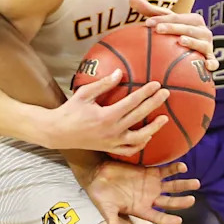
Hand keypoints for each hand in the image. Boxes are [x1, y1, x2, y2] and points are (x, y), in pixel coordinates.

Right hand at [45, 70, 170, 153]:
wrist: (58, 132)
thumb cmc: (70, 111)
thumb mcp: (84, 94)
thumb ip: (103, 84)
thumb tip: (120, 73)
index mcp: (106, 116)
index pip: (132, 102)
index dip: (146, 92)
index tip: (157, 84)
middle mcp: (112, 130)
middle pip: (139, 116)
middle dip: (154, 104)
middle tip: (166, 94)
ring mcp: (112, 142)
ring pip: (139, 138)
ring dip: (154, 128)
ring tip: (164, 119)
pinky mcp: (109, 149)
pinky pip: (129, 150)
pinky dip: (140, 144)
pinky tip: (147, 136)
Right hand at [76, 160, 199, 223]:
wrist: (96, 174)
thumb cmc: (100, 195)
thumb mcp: (107, 210)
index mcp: (141, 210)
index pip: (158, 217)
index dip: (168, 219)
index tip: (179, 221)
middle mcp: (149, 198)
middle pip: (169, 201)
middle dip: (181, 201)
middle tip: (192, 200)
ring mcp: (150, 185)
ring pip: (171, 186)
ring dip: (183, 184)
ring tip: (196, 183)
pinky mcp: (149, 172)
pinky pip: (165, 171)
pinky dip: (174, 169)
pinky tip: (183, 167)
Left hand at [131, 0, 217, 71]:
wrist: (197, 52)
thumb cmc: (177, 35)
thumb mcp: (166, 23)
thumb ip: (151, 12)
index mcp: (193, 20)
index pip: (176, 17)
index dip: (161, 19)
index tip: (146, 23)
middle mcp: (203, 31)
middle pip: (188, 28)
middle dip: (173, 28)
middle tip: (158, 30)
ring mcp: (208, 45)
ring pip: (200, 43)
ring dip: (192, 42)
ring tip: (180, 41)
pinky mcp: (211, 60)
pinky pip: (213, 63)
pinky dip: (212, 64)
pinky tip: (206, 66)